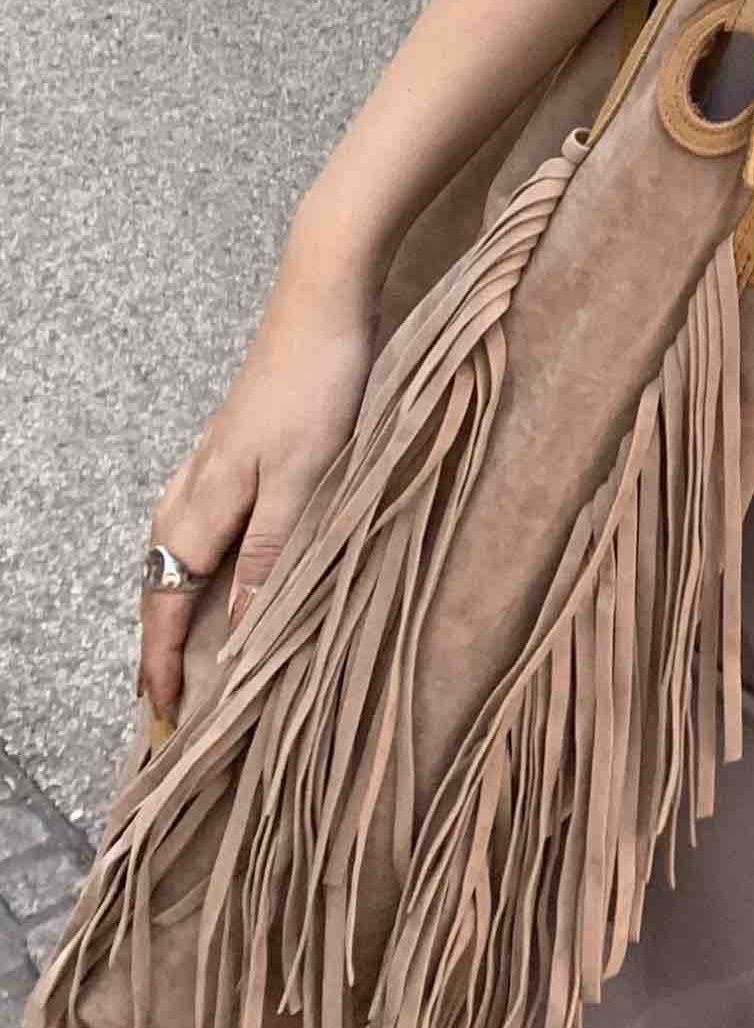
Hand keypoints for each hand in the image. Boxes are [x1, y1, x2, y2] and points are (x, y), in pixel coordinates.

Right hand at [137, 271, 374, 729]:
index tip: (164, 721)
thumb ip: (271, 559)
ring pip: (176, 558)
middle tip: (170, 703)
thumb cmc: (314, 392)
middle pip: (160, 588)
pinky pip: (198, 530)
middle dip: (161, 648)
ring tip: (188, 653)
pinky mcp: (229, 452)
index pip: (165, 610)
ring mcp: (205, 470)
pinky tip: (223, 573)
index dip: (163, 668)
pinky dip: (199, 569)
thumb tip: (241, 638)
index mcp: (197, 513)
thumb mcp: (302, 483)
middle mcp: (187, 495)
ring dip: (178, 609)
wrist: (320, 305)